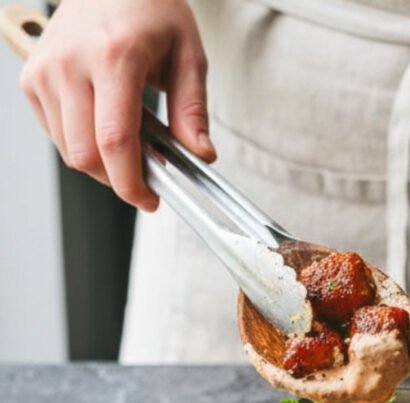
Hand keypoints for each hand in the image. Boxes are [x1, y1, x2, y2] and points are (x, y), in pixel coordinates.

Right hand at [19, 0, 214, 210]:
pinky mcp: (32, 77)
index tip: (150, 199)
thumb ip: (193, 110)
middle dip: (118, 180)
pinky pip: (55, 133)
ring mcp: (45, 71)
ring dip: (101, 164)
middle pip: (85, 154)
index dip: (131, 182)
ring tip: (133, 148)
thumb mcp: (189, 54)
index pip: (115, 141)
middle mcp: (71, 64)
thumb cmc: (151, 10)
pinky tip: (107, 128)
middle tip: (149, 178)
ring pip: (67, 149)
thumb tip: (201, 156)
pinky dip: (82, 144)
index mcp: (115, 58)